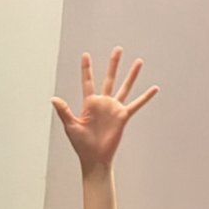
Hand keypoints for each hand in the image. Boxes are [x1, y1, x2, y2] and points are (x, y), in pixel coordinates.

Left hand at [52, 47, 157, 171]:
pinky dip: (145, 97)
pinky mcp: (123, 117)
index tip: (86, 55)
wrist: (94, 158)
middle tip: (118, 49)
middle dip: (113, 64)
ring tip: (139, 61)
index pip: (88, 82)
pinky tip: (154, 88)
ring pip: (125, 87)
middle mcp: (103, 103)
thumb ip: (64, 110)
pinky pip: (136, 105)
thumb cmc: (81, 145)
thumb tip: (53, 98)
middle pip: (109, 78)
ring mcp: (114, 109)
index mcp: (89, 104)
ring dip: (132, 75)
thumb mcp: (70, 126)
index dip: (86, 69)